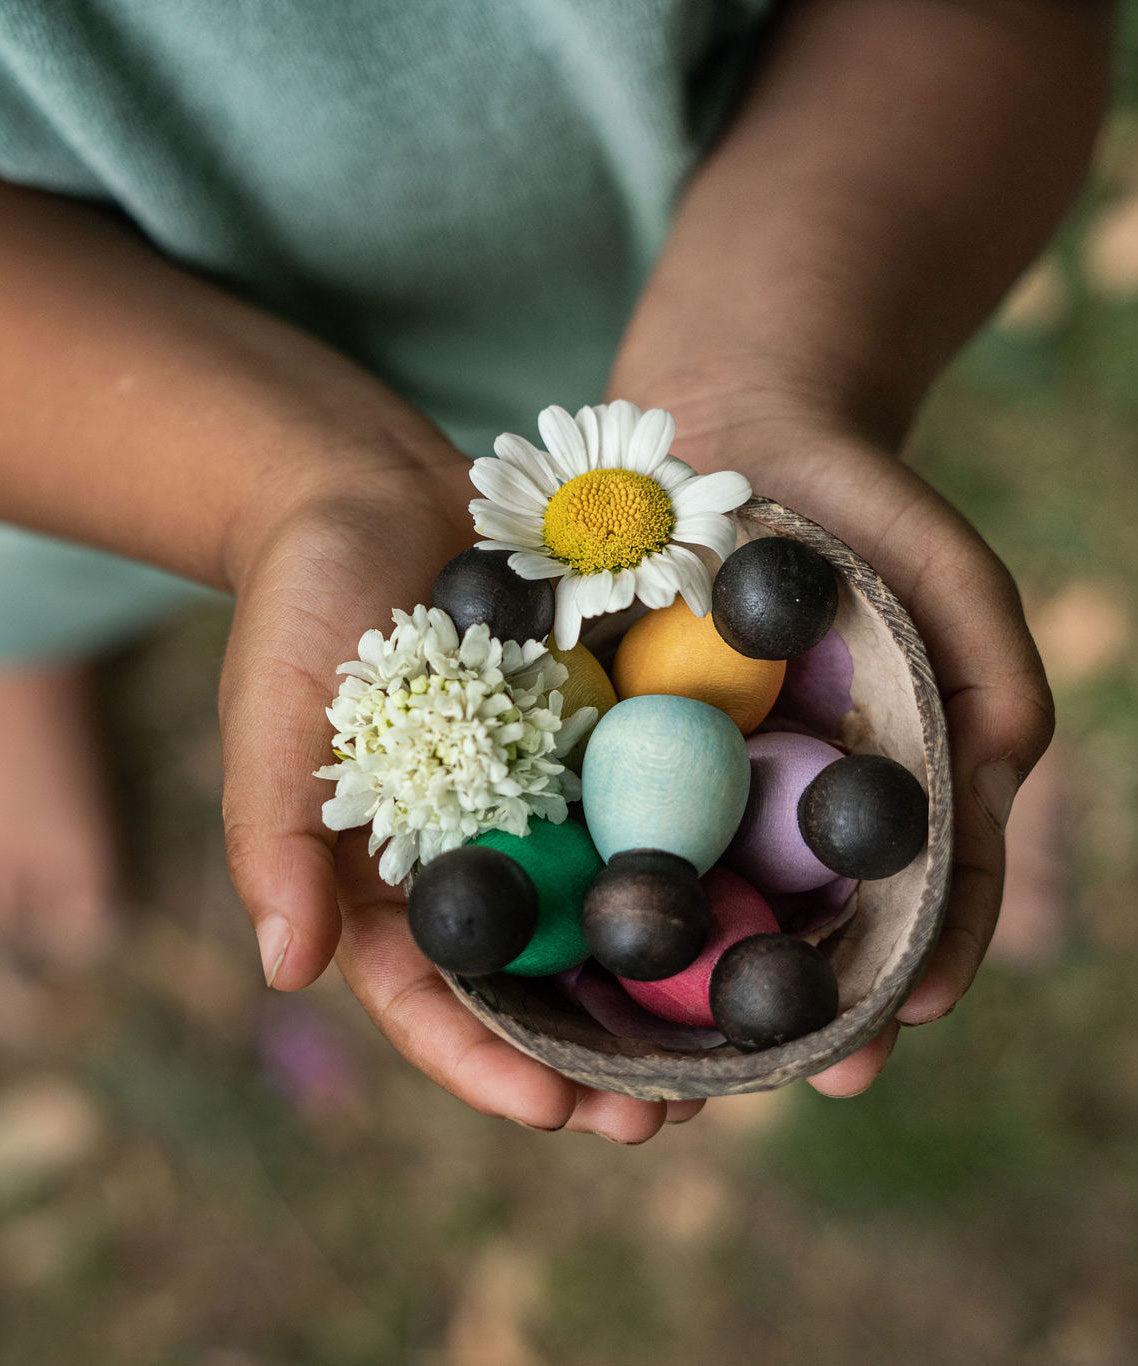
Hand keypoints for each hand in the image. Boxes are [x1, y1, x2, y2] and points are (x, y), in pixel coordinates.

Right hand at [218, 474, 703, 1141]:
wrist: (374, 490)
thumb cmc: (302, 602)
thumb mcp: (273, 708)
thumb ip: (274, 832)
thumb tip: (287, 968)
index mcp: (388, 879)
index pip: (430, 1000)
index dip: (485, 1064)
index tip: (553, 1111)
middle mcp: (476, 860)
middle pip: (537, 987)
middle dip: (596, 1058)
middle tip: (666, 1114)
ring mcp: (544, 807)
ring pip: (608, 920)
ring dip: (665, 989)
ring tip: (732, 1046)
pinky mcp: (600, 747)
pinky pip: (655, 815)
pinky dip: (699, 867)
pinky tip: (758, 907)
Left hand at [662, 394, 1054, 1098]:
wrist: (730, 418)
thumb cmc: (855, 501)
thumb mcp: (947, 577)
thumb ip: (989, 680)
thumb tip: (987, 800)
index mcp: (876, 785)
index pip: (908, 900)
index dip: (908, 968)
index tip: (887, 1033)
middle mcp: (786, 800)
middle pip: (796, 924)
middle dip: (784, 1007)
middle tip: (777, 1078)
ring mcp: (698, 780)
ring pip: (694, 897)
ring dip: (680, 982)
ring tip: (659, 1061)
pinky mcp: (614, 744)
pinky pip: (601, 824)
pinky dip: (594, 881)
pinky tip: (570, 943)